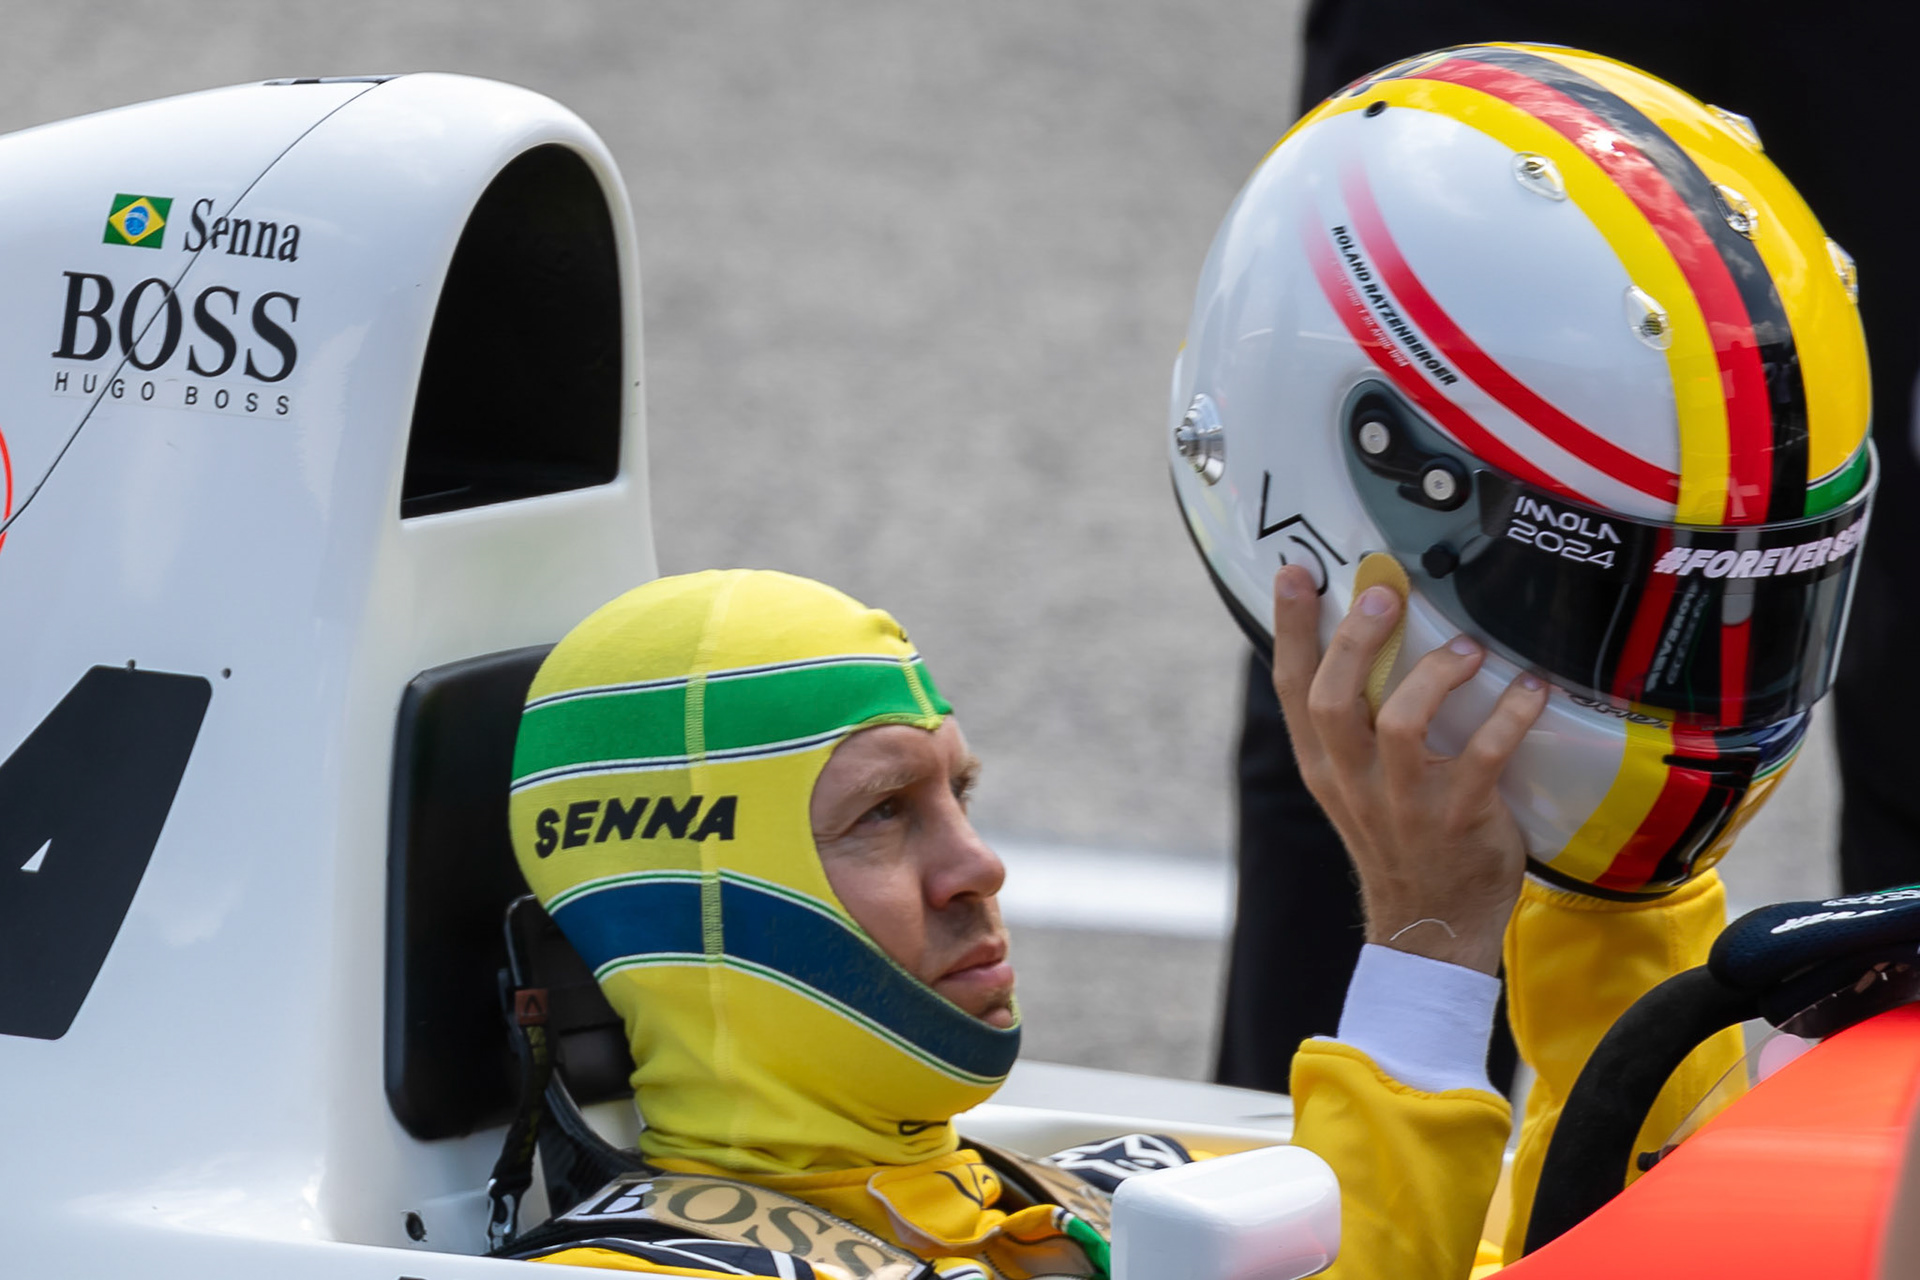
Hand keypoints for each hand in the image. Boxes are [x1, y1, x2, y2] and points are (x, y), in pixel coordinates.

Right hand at [1268, 564, 1548, 974]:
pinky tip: (1530, 688)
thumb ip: (1353, 724)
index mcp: (1323, 766)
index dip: (1290, 628)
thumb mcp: (1354, 785)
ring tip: (1466, 649)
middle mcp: (1354, 781)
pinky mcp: (1460, 819)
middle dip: (1356, 639)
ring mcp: (1405, 804)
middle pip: (1334, 698)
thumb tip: (1368, 638)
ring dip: (1434, 675)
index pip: (1292, 688)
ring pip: (1402, 724)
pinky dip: (1509, 715)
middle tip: (1384, 592)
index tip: (1295, 572)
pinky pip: (1484, 756)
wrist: (1430, 926)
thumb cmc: (1399, 840)